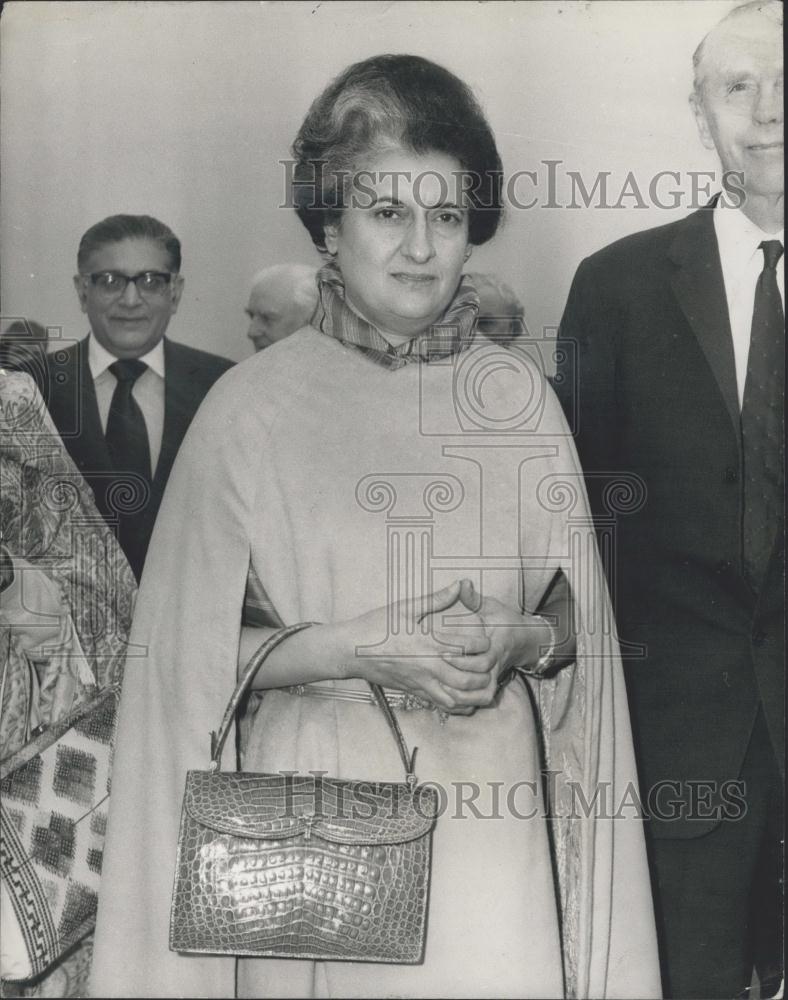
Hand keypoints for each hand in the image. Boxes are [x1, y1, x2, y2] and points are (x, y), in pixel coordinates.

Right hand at [339, 580, 497, 712]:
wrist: (350, 650)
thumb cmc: (376, 626)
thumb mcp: (406, 608)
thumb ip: (436, 599)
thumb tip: (459, 584)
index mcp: (428, 643)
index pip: (466, 649)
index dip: (482, 645)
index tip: (486, 640)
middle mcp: (427, 667)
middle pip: (466, 680)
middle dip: (483, 674)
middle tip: (488, 664)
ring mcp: (420, 683)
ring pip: (455, 698)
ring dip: (472, 694)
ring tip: (480, 683)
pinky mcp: (413, 692)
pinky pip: (440, 704)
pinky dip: (456, 704)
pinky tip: (463, 696)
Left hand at [441, 580, 551, 697]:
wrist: (524, 640)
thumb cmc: (505, 621)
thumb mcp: (491, 606)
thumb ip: (473, 598)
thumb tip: (461, 583)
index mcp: (496, 645)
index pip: (482, 655)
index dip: (460, 652)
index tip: (440, 646)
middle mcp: (496, 664)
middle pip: (478, 676)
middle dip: (457, 671)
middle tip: (435, 664)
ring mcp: (493, 677)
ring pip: (480, 694)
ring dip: (460, 693)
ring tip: (437, 685)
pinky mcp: (489, 686)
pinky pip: (479, 701)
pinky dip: (466, 702)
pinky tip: (446, 697)